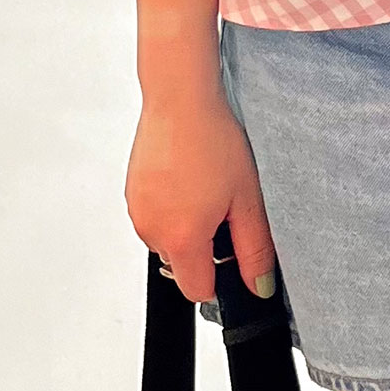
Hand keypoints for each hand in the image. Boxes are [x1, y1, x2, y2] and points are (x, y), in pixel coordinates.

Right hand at [127, 85, 276, 307]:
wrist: (180, 100)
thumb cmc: (212, 140)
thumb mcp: (247, 200)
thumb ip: (253, 250)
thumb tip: (258, 286)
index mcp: (181, 237)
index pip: (197, 290)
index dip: (220, 278)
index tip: (232, 253)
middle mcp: (151, 230)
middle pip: (181, 265)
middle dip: (204, 248)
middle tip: (222, 207)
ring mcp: (137, 211)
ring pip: (167, 240)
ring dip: (185, 227)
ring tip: (204, 187)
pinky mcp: (131, 193)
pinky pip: (154, 217)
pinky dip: (170, 207)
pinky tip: (186, 178)